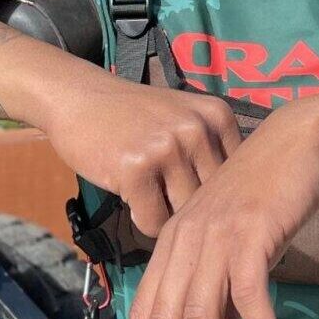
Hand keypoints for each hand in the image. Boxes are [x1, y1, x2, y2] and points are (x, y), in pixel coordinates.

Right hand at [39, 74, 242, 235]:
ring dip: (166, 215)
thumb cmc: (133, 115)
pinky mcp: (136, 168)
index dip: (217, 196)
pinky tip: (129, 193)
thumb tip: (241, 212)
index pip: (237, 180)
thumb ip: (211, 152)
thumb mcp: (183, 118)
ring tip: (148, 191)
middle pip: (213, 201)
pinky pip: (153, 223)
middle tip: (166, 196)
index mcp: (217, 115)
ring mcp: (167, 147)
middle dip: (191, 209)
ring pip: (185, 216)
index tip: (195, 191)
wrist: (78, 96)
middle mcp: (197, 128)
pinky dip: (141, 218)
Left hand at [127, 98, 318, 318]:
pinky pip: (250, 294)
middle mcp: (185, 237)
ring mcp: (216, 233)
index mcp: (172, 241)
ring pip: (201, 315)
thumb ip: (218, 289)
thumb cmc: (265, 195)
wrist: (297, 140)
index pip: (144, 311)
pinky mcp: (252, 231)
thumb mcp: (231, 244)